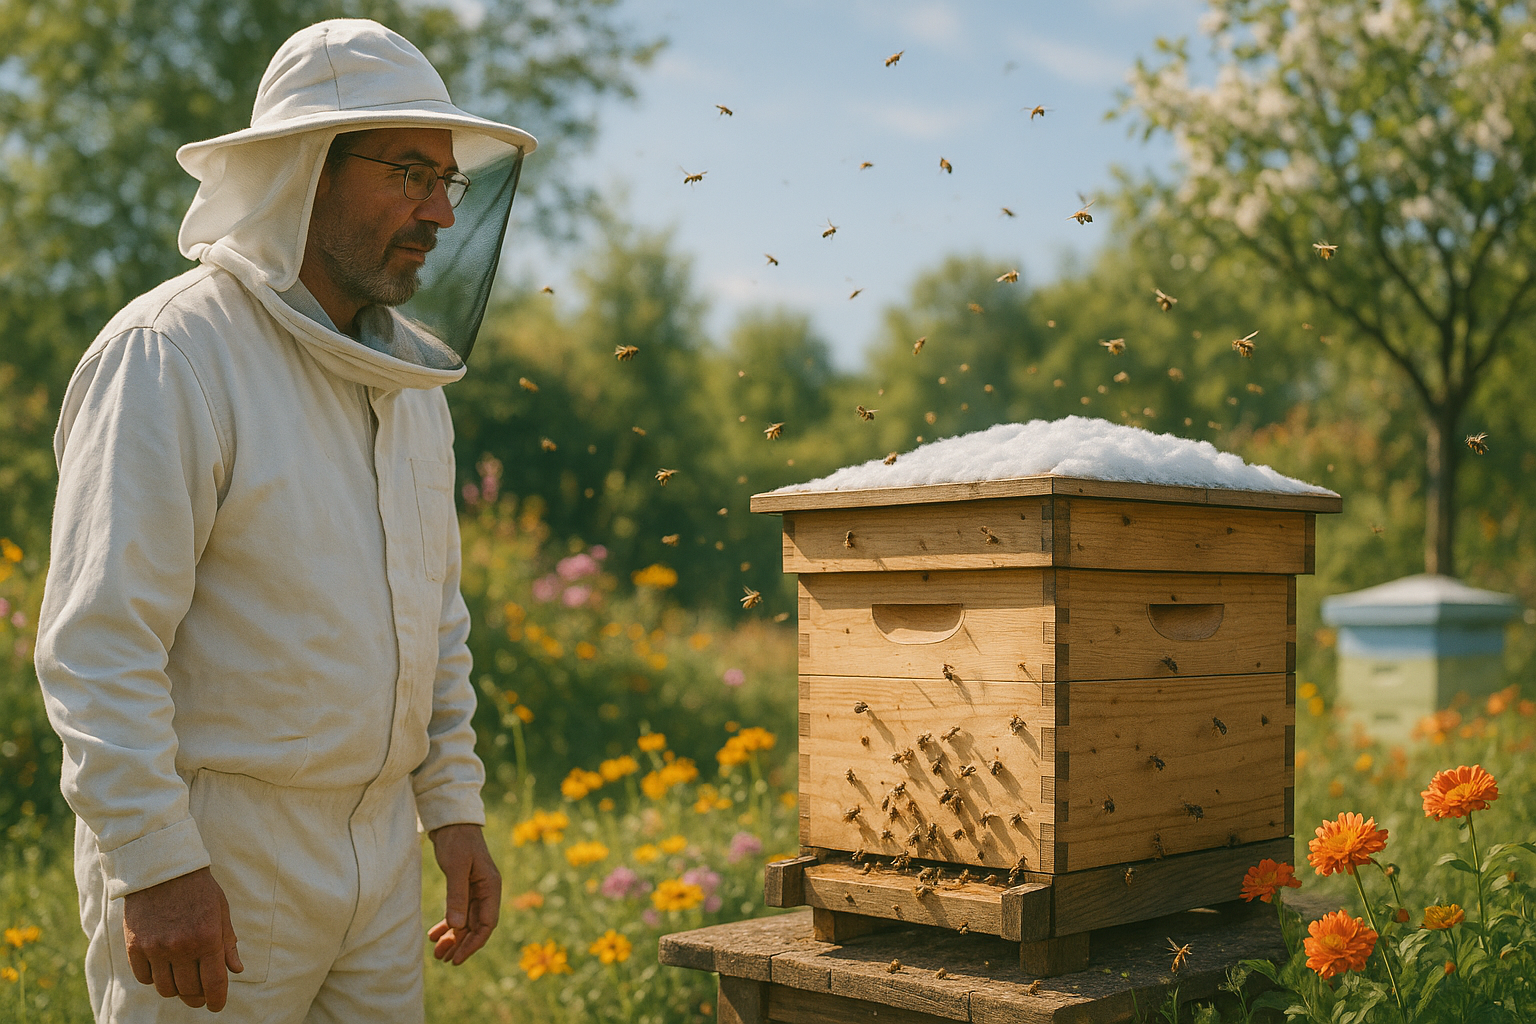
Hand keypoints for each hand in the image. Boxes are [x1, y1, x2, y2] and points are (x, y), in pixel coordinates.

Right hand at [123, 866, 242, 1011]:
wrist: (163, 869)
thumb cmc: (198, 889)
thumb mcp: (221, 912)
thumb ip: (228, 943)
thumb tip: (236, 970)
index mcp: (208, 938)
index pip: (214, 984)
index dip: (217, 1000)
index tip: (216, 1006)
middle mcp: (181, 947)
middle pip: (189, 990)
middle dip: (198, 997)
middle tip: (200, 996)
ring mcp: (156, 948)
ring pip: (166, 989)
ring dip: (176, 989)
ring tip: (182, 980)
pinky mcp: (134, 946)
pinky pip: (145, 978)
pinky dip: (155, 979)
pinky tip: (162, 969)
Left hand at [427, 823, 500, 964]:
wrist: (451, 821)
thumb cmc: (457, 840)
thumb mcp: (456, 867)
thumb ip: (457, 896)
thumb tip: (457, 927)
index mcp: (491, 887)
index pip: (487, 924)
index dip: (473, 944)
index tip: (457, 959)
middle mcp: (486, 891)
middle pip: (476, 926)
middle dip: (461, 944)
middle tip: (443, 960)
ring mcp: (475, 889)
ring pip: (466, 921)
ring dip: (453, 938)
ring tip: (437, 953)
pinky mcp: (463, 887)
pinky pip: (458, 912)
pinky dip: (448, 924)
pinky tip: (434, 934)